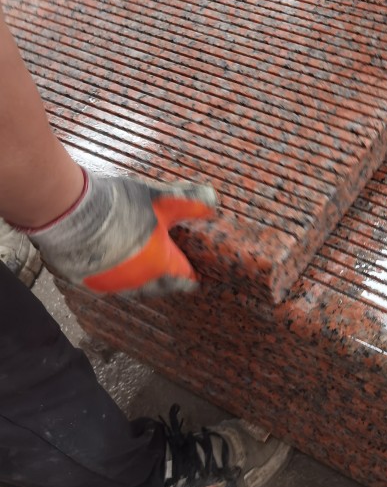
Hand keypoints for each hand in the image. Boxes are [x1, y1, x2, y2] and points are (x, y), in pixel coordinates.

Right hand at [24, 170, 216, 297]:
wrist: (71, 212)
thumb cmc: (119, 205)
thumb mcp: (160, 199)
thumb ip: (188, 203)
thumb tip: (214, 202)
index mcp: (161, 264)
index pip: (183, 277)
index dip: (189, 275)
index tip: (194, 278)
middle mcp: (139, 280)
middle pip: (158, 286)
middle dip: (165, 280)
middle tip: (171, 279)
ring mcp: (112, 283)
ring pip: (132, 287)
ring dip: (139, 280)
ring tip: (143, 272)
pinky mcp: (87, 281)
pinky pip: (107, 283)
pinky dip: (113, 276)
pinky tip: (112, 267)